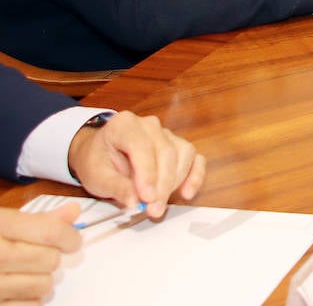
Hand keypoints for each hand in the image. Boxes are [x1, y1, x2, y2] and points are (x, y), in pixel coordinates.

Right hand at [0, 202, 80, 303]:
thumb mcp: (0, 223)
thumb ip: (36, 219)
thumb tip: (73, 212)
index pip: (49, 232)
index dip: (69, 237)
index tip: (72, 241)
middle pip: (49, 259)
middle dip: (51, 258)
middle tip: (39, 258)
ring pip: (43, 285)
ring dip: (42, 281)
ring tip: (25, 275)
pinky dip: (30, 300)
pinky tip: (16, 291)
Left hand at [66, 112, 204, 218]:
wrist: (99, 153)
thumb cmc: (97, 161)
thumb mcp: (96, 176)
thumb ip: (115, 187)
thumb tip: (134, 202)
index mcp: (125, 125)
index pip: (142, 146)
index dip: (147, 173)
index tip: (146, 198)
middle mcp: (149, 125)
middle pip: (166, 151)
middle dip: (162, 184)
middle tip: (153, 209)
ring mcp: (167, 134)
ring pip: (184, 154)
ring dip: (176, 182)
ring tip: (160, 205)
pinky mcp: (179, 146)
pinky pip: (194, 158)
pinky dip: (194, 176)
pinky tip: (187, 193)